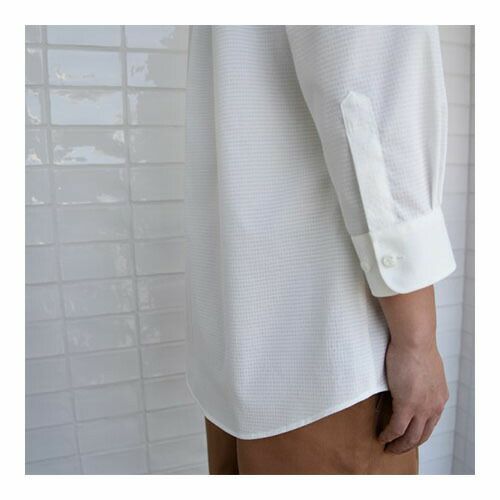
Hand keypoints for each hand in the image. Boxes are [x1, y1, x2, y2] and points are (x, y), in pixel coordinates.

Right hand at [377, 286, 448, 453]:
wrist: (414, 340)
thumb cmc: (416, 346)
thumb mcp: (424, 369)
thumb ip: (420, 381)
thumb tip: (410, 381)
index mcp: (439, 397)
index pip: (430, 423)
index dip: (418, 432)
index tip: (408, 436)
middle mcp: (434, 406)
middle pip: (422, 435)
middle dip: (409, 444)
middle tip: (397, 447)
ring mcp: (421, 408)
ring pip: (411, 437)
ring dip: (398, 445)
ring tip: (388, 447)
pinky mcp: (406, 405)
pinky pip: (396, 428)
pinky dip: (388, 436)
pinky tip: (381, 437)